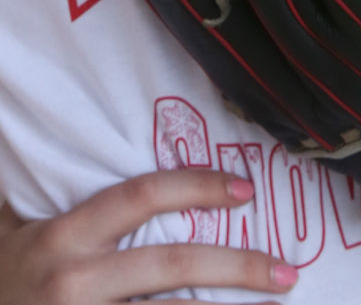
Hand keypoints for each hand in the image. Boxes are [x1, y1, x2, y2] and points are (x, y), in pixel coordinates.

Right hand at [0, 169, 295, 303]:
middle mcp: (75, 280)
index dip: (197, 186)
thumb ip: (53, 189)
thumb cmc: (3, 276)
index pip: (141, 196)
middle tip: (287, 272)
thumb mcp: (18, 230)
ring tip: (274, 304)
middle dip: (238, 268)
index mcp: (63, 237)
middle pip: (173, 267)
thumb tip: (71, 119)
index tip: (246, 188)